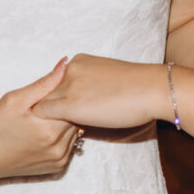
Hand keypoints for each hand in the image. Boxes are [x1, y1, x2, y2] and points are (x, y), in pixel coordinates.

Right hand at [0, 58, 80, 179]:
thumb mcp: (15, 99)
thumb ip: (44, 83)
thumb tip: (64, 64)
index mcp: (50, 129)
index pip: (72, 104)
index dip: (63, 95)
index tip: (49, 94)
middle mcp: (58, 146)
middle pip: (76, 117)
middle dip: (65, 108)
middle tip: (44, 106)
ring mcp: (60, 158)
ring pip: (75, 131)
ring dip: (65, 122)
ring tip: (44, 119)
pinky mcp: (58, 166)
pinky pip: (70, 144)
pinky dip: (62, 136)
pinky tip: (45, 132)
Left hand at [35, 54, 164, 129]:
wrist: (151, 89)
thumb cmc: (139, 87)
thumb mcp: (108, 76)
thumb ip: (90, 82)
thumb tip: (86, 97)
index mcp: (79, 61)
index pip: (56, 80)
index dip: (58, 97)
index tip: (61, 111)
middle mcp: (69, 70)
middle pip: (47, 90)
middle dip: (49, 106)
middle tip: (50, 123)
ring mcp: (68, 86)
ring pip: (43, 102)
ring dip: (46, 116)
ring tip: (48, 129)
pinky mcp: (69, 104)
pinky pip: (43, 113)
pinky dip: (44, 123)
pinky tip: (49, 133)